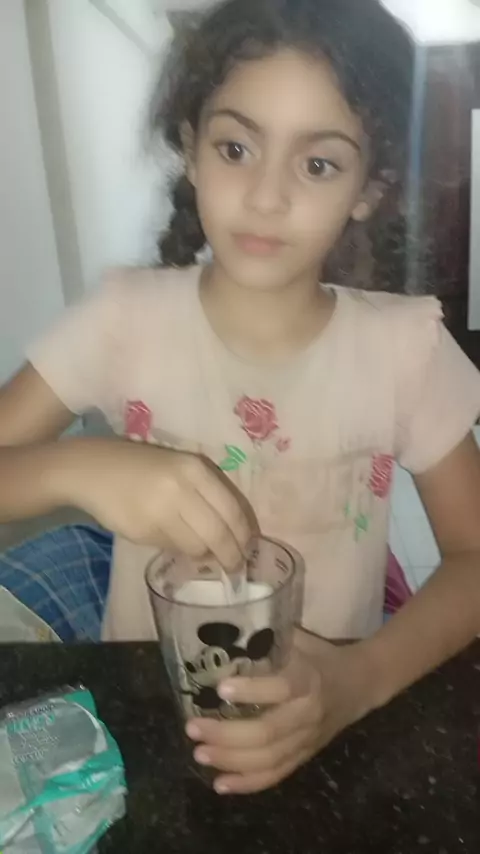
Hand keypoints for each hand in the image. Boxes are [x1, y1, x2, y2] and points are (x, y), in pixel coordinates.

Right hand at [66, 438, 254, 568]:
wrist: (93, 470)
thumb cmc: (144, 468)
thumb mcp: (181, 468)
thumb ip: (207, 493)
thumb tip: (234, 533)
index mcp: (196, 469)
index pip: (233, 510)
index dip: (245, 535)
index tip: (250, 547)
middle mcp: (181, 488)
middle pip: (219, 534)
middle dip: (231, 556)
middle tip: (236, 566)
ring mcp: (160, 511)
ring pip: (197, 547)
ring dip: (205, 556)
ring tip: (205, 554)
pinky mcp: (142, 531)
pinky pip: (173, 548)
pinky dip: (180, 550)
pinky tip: (175, 541)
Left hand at [186, 630, 375, 793]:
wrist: (360, 684)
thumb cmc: (320, 656)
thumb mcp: (298, 641)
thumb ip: (267, 639)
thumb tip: (223, 631)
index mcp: (307, 679)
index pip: (280, 688)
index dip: (251, 691)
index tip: (220, 688)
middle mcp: (308, 714)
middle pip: (267, 733)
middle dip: (226, 735)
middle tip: (193, 728)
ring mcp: (307, 740)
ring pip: (268, 759)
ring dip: (231, 760)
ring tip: (199, 753)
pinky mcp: (305, 757)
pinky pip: (276, 775)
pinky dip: (248, 783)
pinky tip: (220, 784)